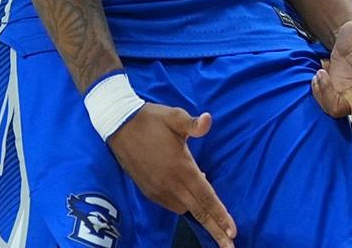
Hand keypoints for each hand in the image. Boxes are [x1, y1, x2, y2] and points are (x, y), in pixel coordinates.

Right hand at [105, 104, 236, 247]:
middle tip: (229, 247)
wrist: (118, 126)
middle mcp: (171, 184)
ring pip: (184, 209)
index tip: (233, 233)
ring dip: (199, 213)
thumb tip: (208, 120)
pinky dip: (183, 204)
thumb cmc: (150, 119)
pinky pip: (171, 205)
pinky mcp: (148, 190)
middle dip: (215, 230)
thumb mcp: (174, 117)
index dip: (221, 215)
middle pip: (198, 212)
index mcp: (182, 168)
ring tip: (213, 214)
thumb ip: (193, 124)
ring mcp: (158, 189)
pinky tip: (190, 195)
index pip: (206, 197)